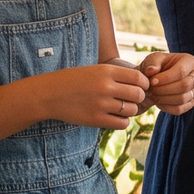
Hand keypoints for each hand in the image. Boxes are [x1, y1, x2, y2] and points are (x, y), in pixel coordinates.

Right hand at [35, 62, 151, 130]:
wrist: (49, 94)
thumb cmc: (74, 81)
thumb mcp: (95, 70)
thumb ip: (117, 75)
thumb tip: (142, 84)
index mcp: (106, 71)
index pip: (139, 78)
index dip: (143, 84)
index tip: (139, 87)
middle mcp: (105, 87)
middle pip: (138, 95)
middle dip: (138, 98)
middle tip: (130, 99)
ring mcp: (101, 104)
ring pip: (132, 110)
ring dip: (129, 110)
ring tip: (119, 108)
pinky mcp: (96, 120)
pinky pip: (122, 124)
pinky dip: (122, 121)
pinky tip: (113, 117)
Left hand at [137, 51, 193, 115]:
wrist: (158, 78)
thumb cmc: (157, 66)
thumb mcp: (153, 59)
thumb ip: (152, 63)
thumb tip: (151, 70)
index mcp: (190, 61)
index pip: (181, 71)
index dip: (166, 78)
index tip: (151, 81)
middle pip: (184, 85)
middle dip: (164, 89)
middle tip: (150, 89)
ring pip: (182, 98)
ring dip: (164, 98)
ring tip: (152, 95)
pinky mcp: (191, 103)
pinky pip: (180, 109)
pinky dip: (166, 107)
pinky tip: (157, 102)